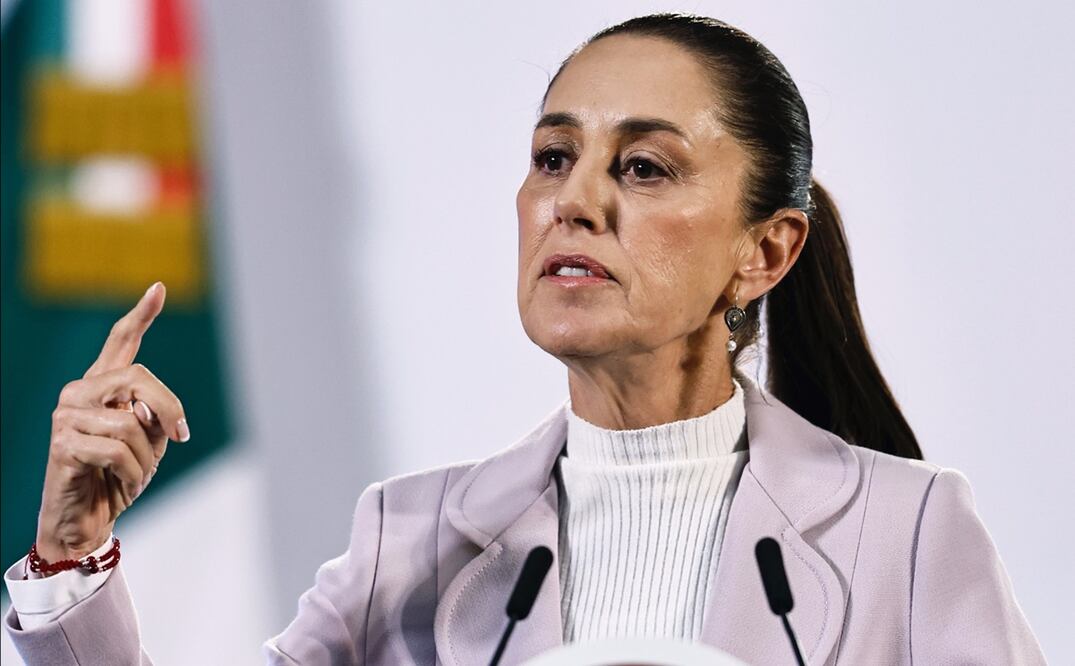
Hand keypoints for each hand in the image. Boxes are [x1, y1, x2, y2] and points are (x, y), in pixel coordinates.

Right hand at [35, 282, 189, 567]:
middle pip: (138, 378)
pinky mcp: (62, 443)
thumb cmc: (118, 479)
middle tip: (182, 437)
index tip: (159, 287)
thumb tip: (150, 408)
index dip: (141, 315)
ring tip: (135, 474)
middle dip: (169, 408)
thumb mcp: (149, 443)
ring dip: (147, 458)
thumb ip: (154, 416)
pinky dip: (134, 472)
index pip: (121, 342)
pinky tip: (124, 483)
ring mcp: (66, 416)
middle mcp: (80, 392)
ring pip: (132, 423)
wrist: (85, 520)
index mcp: (103, 388)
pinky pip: (118, 450)